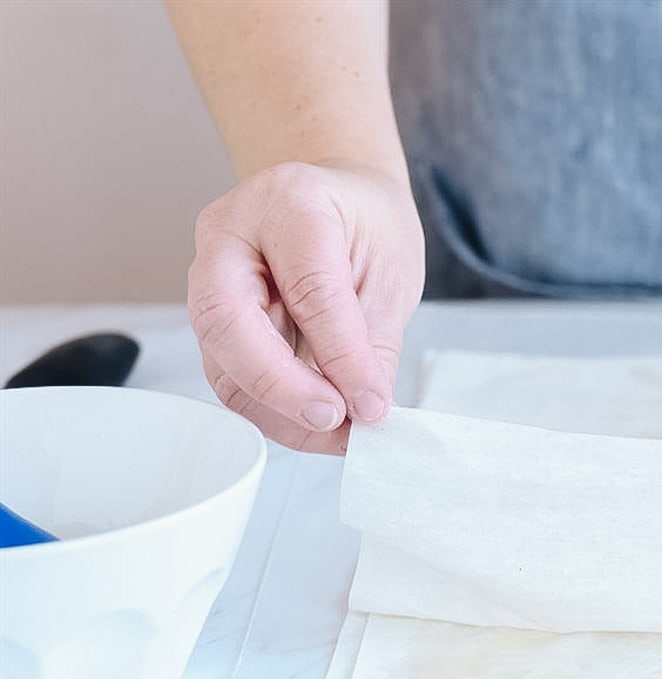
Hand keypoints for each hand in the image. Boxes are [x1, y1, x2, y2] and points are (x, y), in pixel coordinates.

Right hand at [186, 161, 424, 452]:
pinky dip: (272, 411)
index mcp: (288, 201)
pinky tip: (315, 424)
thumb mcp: (390, 271)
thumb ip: (372, 342)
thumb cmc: (366, 225)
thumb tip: (365, 410)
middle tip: (334, 420)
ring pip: (220, 359)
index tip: (372, 404)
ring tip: (337, 431)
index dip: (341, 356)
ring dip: (278, 411)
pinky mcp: (210, 318)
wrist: (337, 200)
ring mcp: (208, 274)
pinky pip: (229, 376)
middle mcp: (230, 233)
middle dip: (281, 386)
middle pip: (229, 321)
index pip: (308, 288)